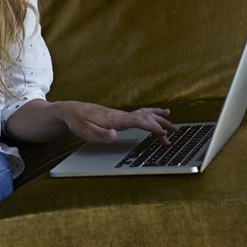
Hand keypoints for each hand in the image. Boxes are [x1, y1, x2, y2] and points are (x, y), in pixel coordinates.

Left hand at [54, 101, 178, 144]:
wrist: (70, 110)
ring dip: (159, 119)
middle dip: (161, 124)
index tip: (164, 133)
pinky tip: (155, 115)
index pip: (138, 122)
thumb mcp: (85, 131)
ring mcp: (121, 115)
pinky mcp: (119, 117)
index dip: (152, 127)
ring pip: (144, 115)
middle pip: (145, 118)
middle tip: (176, 131)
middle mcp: (121, 115)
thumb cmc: (78, 121)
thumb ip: (100, 134)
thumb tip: (114, 135)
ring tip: (172, 123)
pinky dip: (150, 114)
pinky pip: (139, 115)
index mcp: (115, 119)